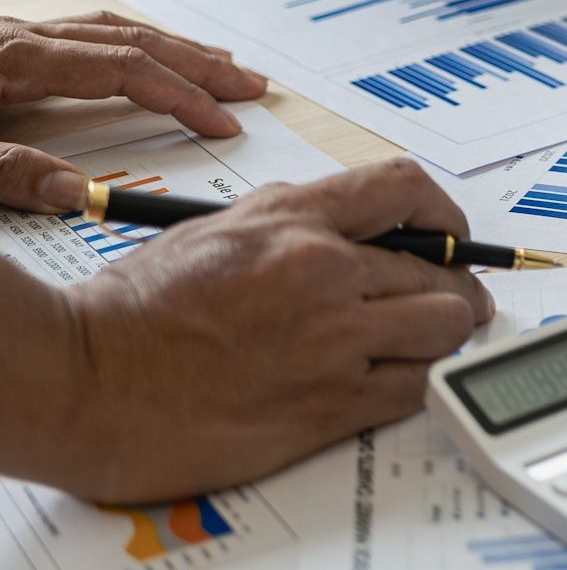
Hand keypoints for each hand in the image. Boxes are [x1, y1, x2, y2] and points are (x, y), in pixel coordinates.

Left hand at [0, 12, 267, 211]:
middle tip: (250, 85)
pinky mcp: (11, 42)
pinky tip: (149, 54)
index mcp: (18, 58)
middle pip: (135, 41)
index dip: (182, 96)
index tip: (222, 123)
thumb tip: (74, 194)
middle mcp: (26, 37)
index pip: (126, 69)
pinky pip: (92, 33)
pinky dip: (136, 43)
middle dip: (200, 66)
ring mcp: (20, 35)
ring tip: (217, 64)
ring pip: (116, 30)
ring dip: (174, 48)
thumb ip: (10, 171)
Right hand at [46, 159, 492, 501]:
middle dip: (451, 287)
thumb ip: (293, 222)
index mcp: (295, 221)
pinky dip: (420, 382)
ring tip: (428, 343)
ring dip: (443, 336)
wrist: (86, 380)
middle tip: (450, 302)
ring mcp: (330, 342)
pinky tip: (401, 379)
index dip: (446, 215)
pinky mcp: (327, 405)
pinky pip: (414, 388)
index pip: (406, 189)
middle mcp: (323, 273)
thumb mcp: (218, 230)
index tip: (452, 237)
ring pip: (443, 329)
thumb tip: (350, 225)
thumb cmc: (135, 311)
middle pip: (439, 271)